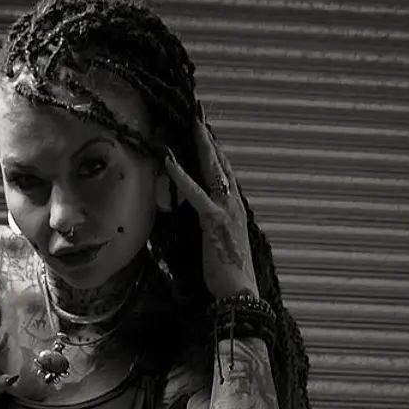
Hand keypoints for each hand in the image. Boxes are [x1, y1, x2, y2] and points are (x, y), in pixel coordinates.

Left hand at [163, 110, 258, 300]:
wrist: (239, 292)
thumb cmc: (229, 276)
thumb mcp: (220, 245)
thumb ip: (213, 227)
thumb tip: (204, 220)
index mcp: (236, 211)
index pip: (226, 175)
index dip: (216, 153)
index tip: (206, 134)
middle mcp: (234, 205)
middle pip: (222, 165)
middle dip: (210, 139)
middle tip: (199, 116)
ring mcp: (226, 211)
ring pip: (213, 170)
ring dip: (202, 145)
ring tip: (191, 123)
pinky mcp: (214, 221)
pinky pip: (195, 193)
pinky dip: (182, 176)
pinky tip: (169, 160)